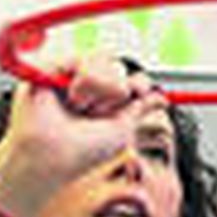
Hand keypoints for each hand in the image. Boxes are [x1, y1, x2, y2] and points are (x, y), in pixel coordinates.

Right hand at [0, 54, 163, 216]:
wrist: (53, 155)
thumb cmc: (84, 151)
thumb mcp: (122, 129)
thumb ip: (141, 109)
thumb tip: (163, 98)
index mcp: (105, 100)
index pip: (130, 79)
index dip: (139, 84)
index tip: (139, 95)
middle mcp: (88, 86)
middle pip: (120, 67)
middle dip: (116, 92)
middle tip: (98, 113)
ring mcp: (70, 76)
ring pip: (105, 61)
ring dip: (99, 90)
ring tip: (80, 108)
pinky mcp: (53, 68)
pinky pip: (82, 60)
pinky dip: (84, 83)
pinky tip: (72, 99)